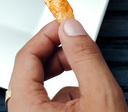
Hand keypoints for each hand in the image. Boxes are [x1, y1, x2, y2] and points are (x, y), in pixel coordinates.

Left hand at [7, 19, 126, 110]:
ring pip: (40, 88)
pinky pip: (47, 105)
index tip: (64, 24)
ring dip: (63, 77)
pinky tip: (88, 101)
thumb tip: (72, 29)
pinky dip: (66, 97)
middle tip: (77, 44)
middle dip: (57, 55)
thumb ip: (85, 58)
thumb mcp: (101, 96)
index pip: (26, 57)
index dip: (48, 35)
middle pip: (30, 71)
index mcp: (26, 108)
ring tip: (87, 76)